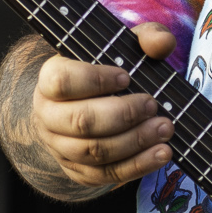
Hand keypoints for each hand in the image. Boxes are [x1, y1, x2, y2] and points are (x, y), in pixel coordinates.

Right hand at [31, 22, 176, 188]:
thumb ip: (144, 38)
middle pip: (81, 122)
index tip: (126, 77)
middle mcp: (47, 116)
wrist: (85, 105)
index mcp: (50, 80)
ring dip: (134, 142)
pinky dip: (137, 166)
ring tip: (164, 129)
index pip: (63, 82)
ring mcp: (60, 147)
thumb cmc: (106, 72)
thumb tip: (162, 43)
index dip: (95, 80)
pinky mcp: (77, 171)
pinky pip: (105, 175)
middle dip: (123, 115)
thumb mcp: (123, 47)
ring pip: (94, 152)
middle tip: (153, 106)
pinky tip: (161, 153)